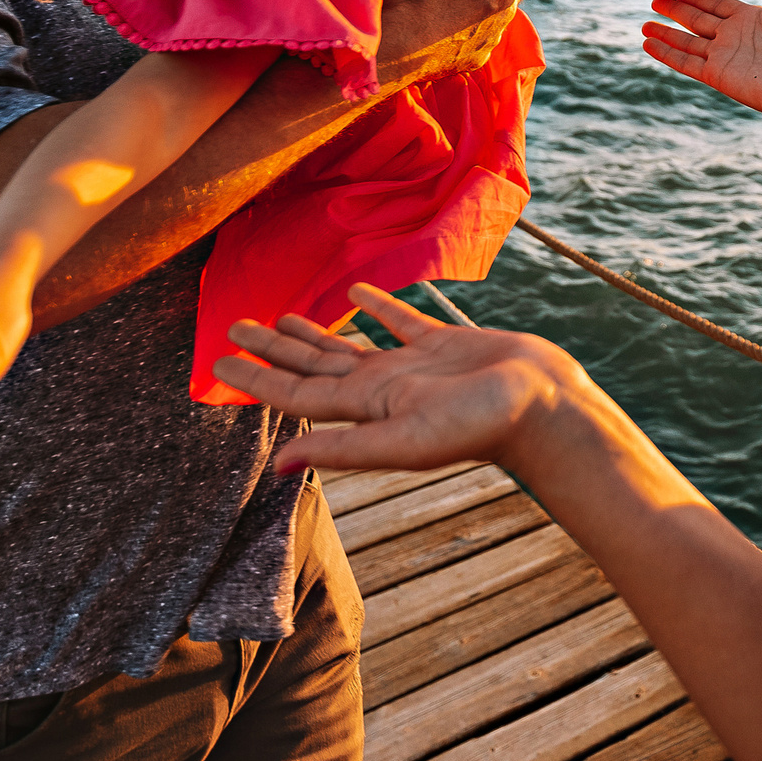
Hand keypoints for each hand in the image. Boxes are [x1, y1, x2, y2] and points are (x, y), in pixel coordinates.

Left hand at [214, 283, 584, 473]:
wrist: (544, 405)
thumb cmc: (480, 426)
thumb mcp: (404, 440)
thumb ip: (343, 448)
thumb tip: (279, 467)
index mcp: (367, 410)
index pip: (297, 395)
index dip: (257, 378)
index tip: (217, 362)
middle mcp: (381, 389)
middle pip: (314, 368)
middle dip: (273, 350)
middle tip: (233, 326)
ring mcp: (412, 367)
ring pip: (350, 346)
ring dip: (315, 332)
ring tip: (282, 315)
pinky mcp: (443, 345)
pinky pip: (400, 322)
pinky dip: (377, 307)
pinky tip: (359, 294)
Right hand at [642, 0, 761, 129]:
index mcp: (754, 18)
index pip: (717, 4)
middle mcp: (736, 37)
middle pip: (697, 21)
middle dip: (675, 11)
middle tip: (654, 0)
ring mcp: (726, 58)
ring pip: (687, 42)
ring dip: (665, 34)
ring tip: (643, 26)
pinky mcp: (719, 76)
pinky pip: (686, 63)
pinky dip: (666, 55)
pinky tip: (648, 46)